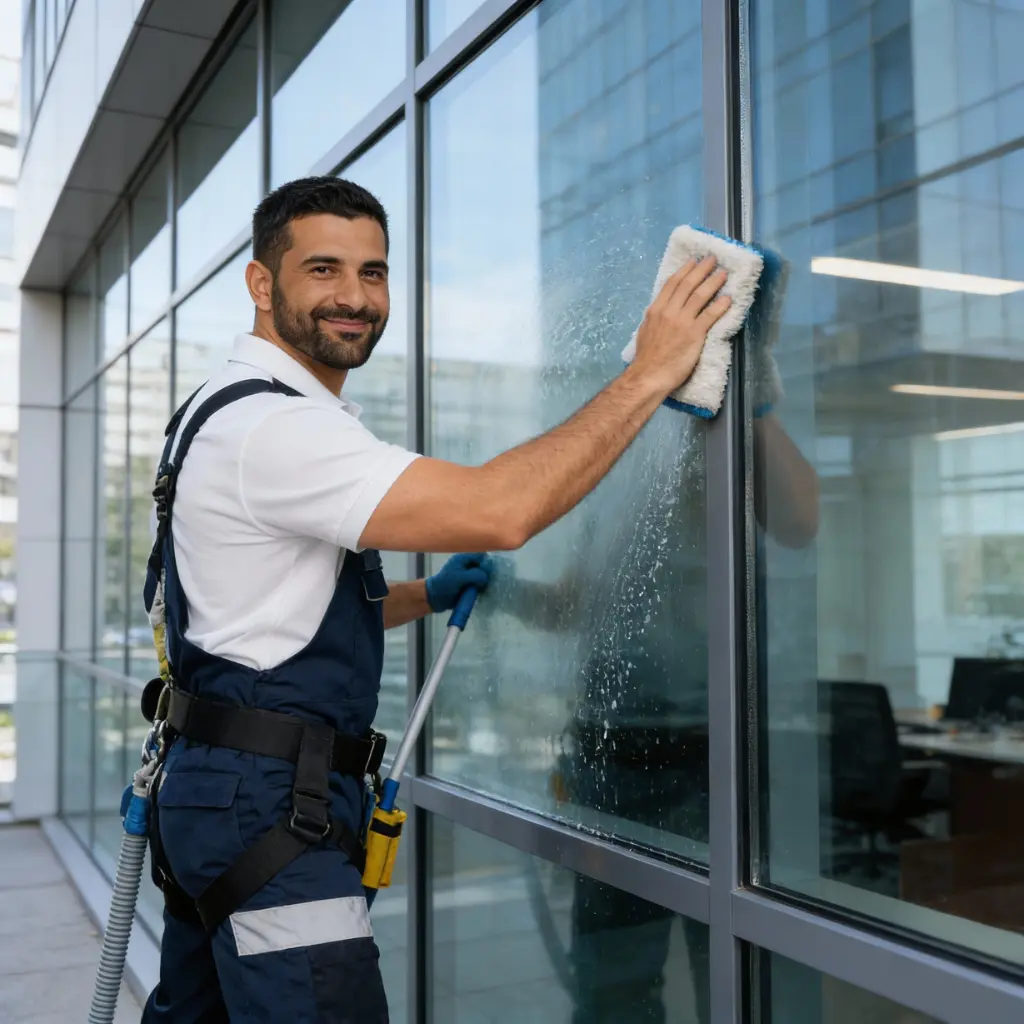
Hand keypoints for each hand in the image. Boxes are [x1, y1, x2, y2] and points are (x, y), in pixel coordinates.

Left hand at [425, 553, 493, 611]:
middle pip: (483, 566)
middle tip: (482, 583)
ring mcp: (468, 575)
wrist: (435, 598)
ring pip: (482, 576)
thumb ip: (476, 575)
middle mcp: (467, 565)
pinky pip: (479, 584)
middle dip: (485, 574)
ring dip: (483, 582)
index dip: (485, 563)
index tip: (485, 573)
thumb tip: (486, 577)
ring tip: (480, 589)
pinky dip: (481, 588)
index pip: (480, 556)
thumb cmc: (445, 584)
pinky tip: (479, 592)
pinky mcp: (469, 584)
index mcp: (463, 558)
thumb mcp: (461, 577)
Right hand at [632, 256, 731, 393]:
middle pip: (688, 284)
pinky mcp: (695, 334)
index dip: (685, 270)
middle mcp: (669, 311)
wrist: (649, 375)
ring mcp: (682, 322)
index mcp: (656, 310)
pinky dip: (720, 305)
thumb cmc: (647, 357)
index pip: (672, 284)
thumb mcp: (645, 331)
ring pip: (700, 296)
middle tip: (712, 259)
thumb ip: (656, 318)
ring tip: (723, 273)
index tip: (693, 261)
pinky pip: (710, 315)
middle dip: (701, 269)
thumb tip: (661, 310)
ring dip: (713, 282)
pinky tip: (728, 299)